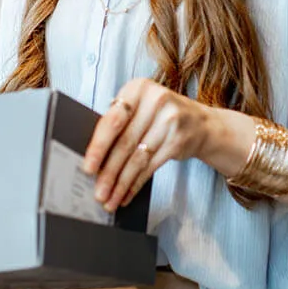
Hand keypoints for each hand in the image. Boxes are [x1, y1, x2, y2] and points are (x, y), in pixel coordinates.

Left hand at [82, 78, 217, 211]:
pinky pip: (151, 167)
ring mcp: (170, 121)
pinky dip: (136, 184)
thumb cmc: (159, 115)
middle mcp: (156, 101)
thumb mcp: (139, 107)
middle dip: (108, 171)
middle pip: (125, 142)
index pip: (113, 120)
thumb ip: (117, 122)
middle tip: (97, 191)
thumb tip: (91, 157)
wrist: (200, 123)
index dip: (98, 146)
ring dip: (121, 183)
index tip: (88, 167)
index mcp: (138, 88)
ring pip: (137, 159)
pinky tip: (126, 195)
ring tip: (109, 200)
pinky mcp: (178, 141)